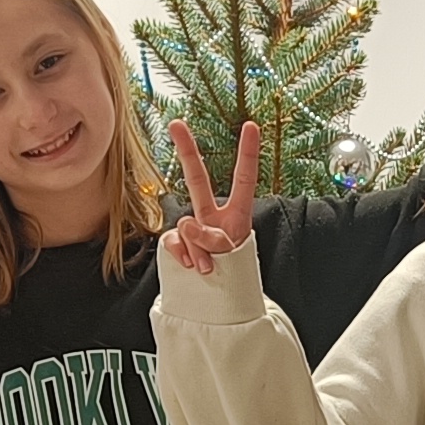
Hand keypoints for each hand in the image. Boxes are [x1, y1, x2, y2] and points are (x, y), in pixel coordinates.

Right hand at [162, 120, 261, 276]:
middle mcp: (212, 216)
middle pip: (197, 179)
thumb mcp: (231, 255)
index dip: (248, 153)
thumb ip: (209, 238)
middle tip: (176, 123)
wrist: (217, 301)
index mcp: (237, 215)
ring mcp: (192, 228)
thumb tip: (186, 225)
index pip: (244, 180)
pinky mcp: (176, 241)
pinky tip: (190, 266)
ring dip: (199, 249)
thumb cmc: (232, 274)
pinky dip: (182, 255)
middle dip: (185, 150)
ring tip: (209, 267)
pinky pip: (174, 242)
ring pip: (189, 227)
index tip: (251, 125)